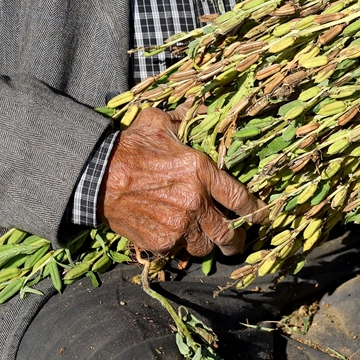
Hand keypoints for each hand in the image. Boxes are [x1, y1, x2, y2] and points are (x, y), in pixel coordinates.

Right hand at [100, 107, 267, 256]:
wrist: (96, 176)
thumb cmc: (130, 146)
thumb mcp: (160, 122)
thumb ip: (186, 118)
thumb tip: (203, 108)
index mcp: (201, 172)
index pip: (240, 198)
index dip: (256, 210)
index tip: (262, 216)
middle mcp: (195, 202)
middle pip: (228, 233)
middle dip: (237, 241)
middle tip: (238, 241)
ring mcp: (177, 226)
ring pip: (205, 247)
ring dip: (208, 245)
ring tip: (208, 241)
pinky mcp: (159, 242)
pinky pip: (179, 252)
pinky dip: (181, 248)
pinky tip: (178, 239)